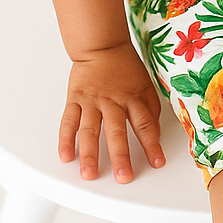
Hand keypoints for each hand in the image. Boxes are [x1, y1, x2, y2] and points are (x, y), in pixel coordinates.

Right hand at [59, 42, 164, 182]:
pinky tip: (66, 156)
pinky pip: (68, 121)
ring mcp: (92, 101)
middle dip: (121, 156)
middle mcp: (112, 101)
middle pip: (117, 131)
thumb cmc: (125, 66)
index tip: (157, 162)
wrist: (101, 45)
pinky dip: (65, 140)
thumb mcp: (145, 84)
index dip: (151, 144)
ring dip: (89, 154)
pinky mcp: (75, 99)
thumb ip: (150, 108)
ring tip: (89, 174)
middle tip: (123, 177)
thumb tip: (154, 132)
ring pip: (90, 130)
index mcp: (133, 97)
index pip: (145, 124)